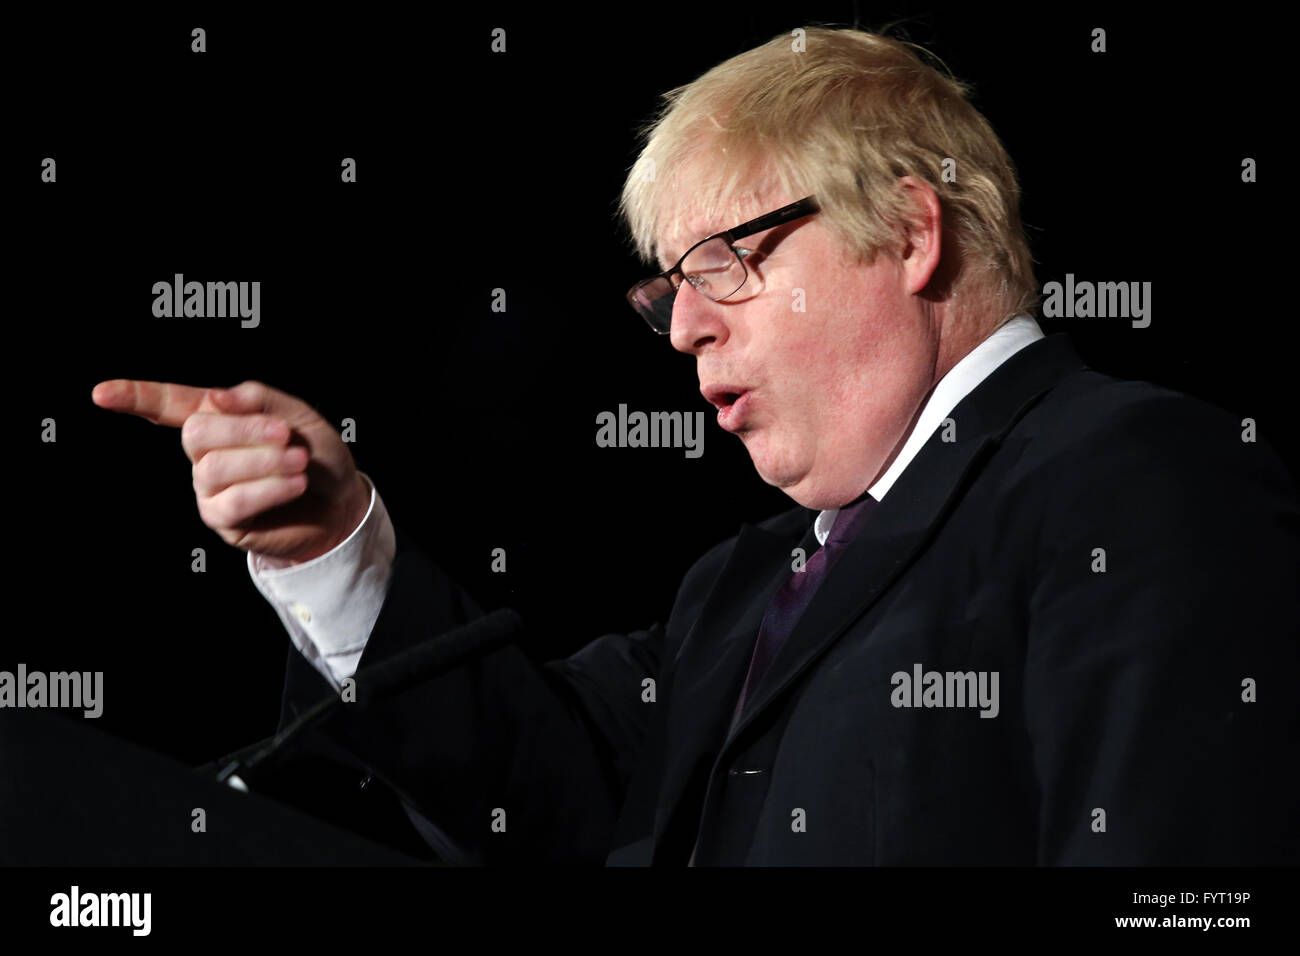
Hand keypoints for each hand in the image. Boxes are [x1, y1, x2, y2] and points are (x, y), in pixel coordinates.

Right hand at [91, 379, 369, 564]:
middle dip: (245, 431)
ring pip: (214, 468)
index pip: (168, 404)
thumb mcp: (298, 416)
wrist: (341, 502)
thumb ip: (259, 400)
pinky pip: (233, 502)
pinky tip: (295, 484)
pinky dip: (268, 489)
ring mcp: (209, 487)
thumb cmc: (317, 454)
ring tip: (299, 461)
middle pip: (197, 433)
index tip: (101, 393)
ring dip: (263, 461)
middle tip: (287, 436)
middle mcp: (205, 452)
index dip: (135, 397)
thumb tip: (215, 398)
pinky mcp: (222, 519)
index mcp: (218, 417)